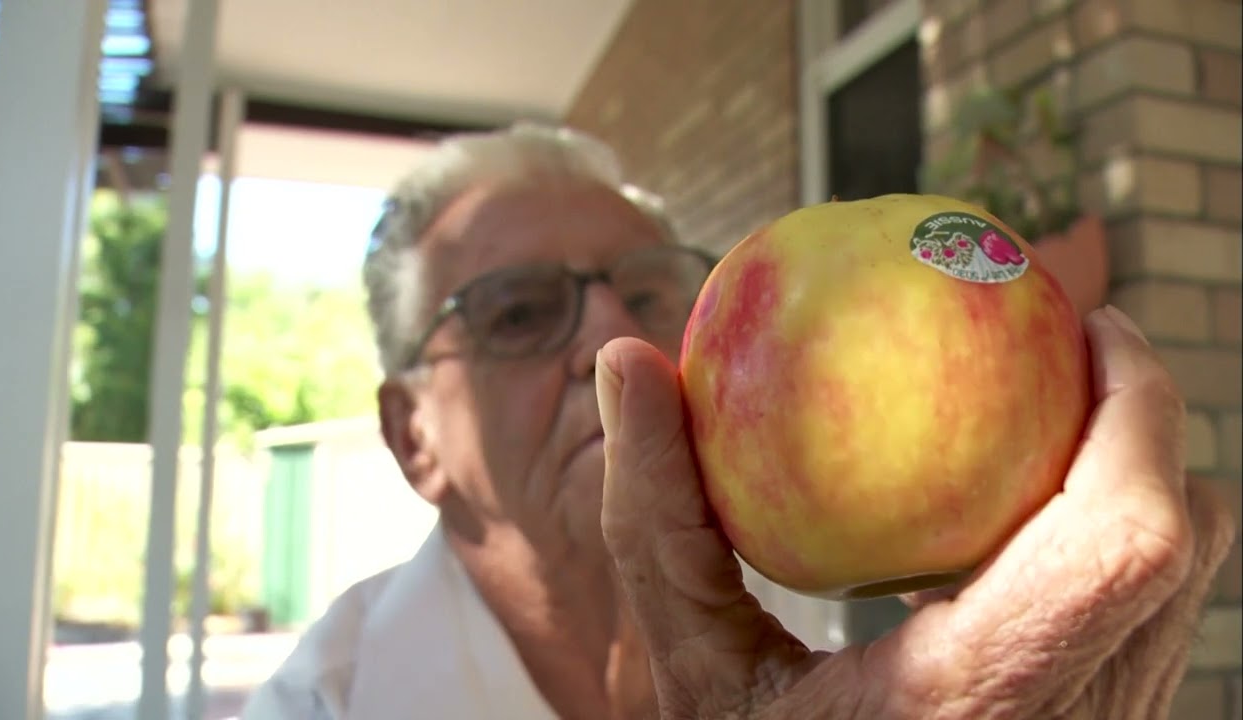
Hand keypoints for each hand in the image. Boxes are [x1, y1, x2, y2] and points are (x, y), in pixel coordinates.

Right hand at [595, 306, 1235, 719]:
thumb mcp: (687, 660)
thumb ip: (657, 514)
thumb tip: (623, 359)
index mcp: (983, 698)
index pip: (1125, 541)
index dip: (1142, 414)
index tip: (1093, 324)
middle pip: (1186, 545)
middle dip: (1150, 425)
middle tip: (1076, 347)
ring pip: (1183, 586)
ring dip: (1140, 480)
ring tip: (1060, 415)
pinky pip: (1151, 620)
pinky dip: (1113, 542)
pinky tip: (1027, 517)